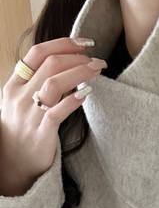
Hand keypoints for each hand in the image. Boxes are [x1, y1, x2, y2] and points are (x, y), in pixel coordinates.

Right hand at [0, 37, 107, 195]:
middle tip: (97, 61)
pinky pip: (57, 112)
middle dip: (77, 58)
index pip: (37, 53)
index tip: (84, 43)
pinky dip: (73, 100)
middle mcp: (19, 96)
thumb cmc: (23, 130)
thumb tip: (66, 66)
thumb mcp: (21, 102)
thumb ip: (37, 84)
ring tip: (97, 71)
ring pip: (54, 83)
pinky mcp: (41, 133)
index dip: (62, 43)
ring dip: (79, 73)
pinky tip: (87, 93)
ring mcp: (29, 114)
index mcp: (14, 84)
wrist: (12, 164)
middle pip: (50, 65)